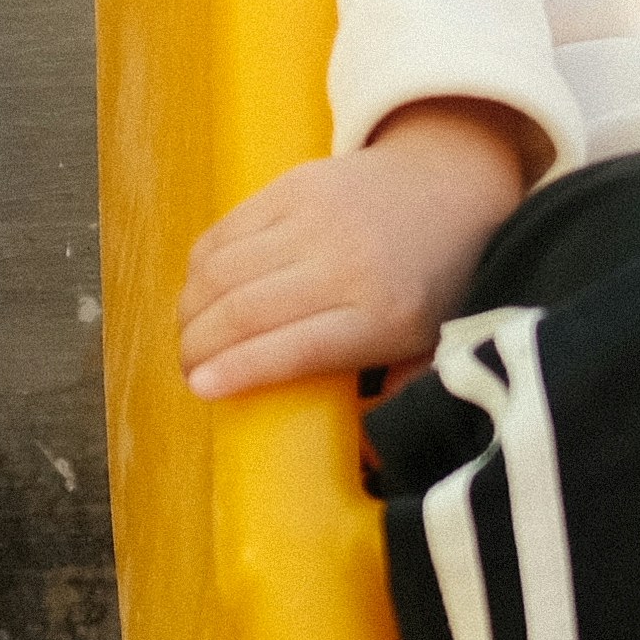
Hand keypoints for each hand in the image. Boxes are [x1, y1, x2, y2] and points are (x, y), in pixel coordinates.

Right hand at [178, 103, 541, 400]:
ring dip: (191, 308)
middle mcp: (343, 265)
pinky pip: (225, 231)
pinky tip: (200, 290)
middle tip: (187, 369)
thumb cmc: (440, 276)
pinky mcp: (292, 187)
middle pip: (244, 311)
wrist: (452, 182)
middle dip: (198, 346)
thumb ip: (398, 395)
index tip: (201, 390)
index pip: (291, 350)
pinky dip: (200, 266)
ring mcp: (314, 219)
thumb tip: (366, 458)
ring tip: (187, 334)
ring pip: (223, 270)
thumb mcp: (434, 343)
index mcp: (383, 315)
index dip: (236, 372)